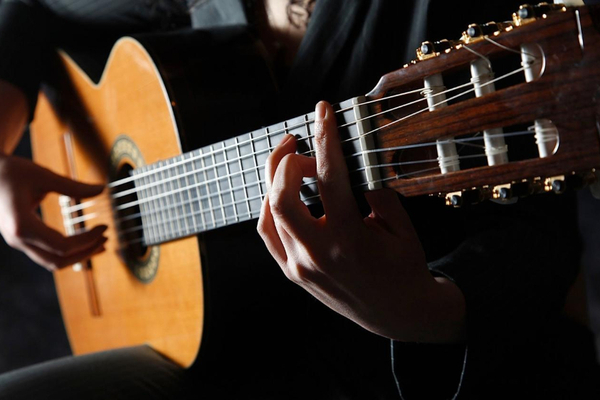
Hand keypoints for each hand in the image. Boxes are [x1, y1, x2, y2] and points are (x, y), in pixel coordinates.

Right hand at [0, 155, 106, 270]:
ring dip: (78, 256)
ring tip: (101, 243)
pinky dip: (68, 252)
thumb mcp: (42, 175)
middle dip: (86, 252)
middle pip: (58, 260)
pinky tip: (85, 242)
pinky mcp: (22, 240)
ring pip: (52, 262)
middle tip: (107, 238)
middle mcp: (18, 239)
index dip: (87, 240)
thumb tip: (102, 189)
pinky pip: (47, 254)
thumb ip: (72, 185)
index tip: (104, 228)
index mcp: (22, 225)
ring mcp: (18, 242)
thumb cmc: (11, 171)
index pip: (62, 246)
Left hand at [258, 101, 464, 342]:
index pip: (330, 176)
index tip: (323, 111)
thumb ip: (376, 189)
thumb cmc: (404, 267)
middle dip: (285, 160)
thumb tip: (355, 155)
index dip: (325, 137)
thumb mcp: (401, 226)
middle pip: (281, 195)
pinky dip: (271, 207)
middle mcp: (318, 254)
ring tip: (292, 165)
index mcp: (349, 238)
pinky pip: (268, 233)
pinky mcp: (292, 274)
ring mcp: (300, 267)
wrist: (398, 314)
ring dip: (274, 181)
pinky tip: (284, 194)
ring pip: (269, 213)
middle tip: (299, 144)